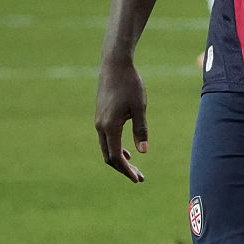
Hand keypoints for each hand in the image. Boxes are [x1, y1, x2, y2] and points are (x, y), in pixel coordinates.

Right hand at [94, 55, 148, 182]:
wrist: (114, 64)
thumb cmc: (130, 84)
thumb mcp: (139, 107)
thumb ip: (141, 129)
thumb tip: (143, 152)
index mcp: (110, 126)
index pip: (116, 157)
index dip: (126, 171)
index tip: (138, 179)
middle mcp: (101, 126)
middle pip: (109, 156)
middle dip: (124, 169)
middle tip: (139, 178)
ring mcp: (99, 121)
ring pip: (106, 148)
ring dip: (120, 160)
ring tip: (134, 168)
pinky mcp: (101, 115)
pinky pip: (106, 139)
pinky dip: (116, 148)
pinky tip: (128, 151)